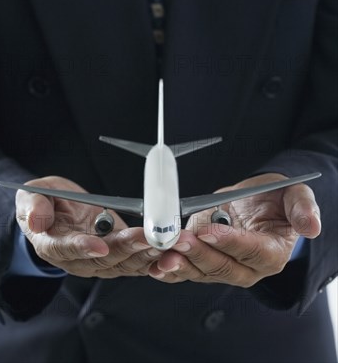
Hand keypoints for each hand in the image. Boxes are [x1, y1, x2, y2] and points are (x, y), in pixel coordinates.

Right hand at [16, 176, 160, 277]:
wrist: (55, 212)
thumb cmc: (44, 203)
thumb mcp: (31, 197)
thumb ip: (34, 206)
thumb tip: (35, 220)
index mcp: (53, 244)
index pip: (67, 249)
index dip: (84, 248)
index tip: (100, 245)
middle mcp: (77, 258)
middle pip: (104, 258)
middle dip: (128, 248)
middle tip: (148, 238)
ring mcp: (99, 259)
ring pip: (123, 262)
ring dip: (145, 253)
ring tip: (163, 242)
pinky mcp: (117, 254)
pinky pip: (134, 260)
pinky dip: (152, 257)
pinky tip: (168, 250)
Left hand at [148, 173, 320, 285]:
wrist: (258, 203)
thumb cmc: (277, 199)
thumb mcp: (295, 196)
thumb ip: (302, 209)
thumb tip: (311, 227)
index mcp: (271, 253)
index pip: (250, 252)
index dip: (230, 243)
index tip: (210, 231)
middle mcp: (247, 267)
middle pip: (222, 266)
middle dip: (198, 253)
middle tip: (178, 239)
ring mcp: (224, 266)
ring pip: (201, 271)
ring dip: (180, 263)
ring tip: (162, 253)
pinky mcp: (204, 261)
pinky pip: (188, 269)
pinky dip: (170, 269)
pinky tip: (155, 264)